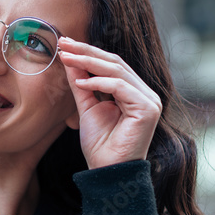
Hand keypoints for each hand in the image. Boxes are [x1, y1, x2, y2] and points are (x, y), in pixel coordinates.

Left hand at [57, 36, 161, 168]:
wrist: (107, 171)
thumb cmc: (99, 144)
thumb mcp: (86, 107)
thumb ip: (80, 84)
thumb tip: (69, 60)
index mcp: (133, 92)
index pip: (111, 64)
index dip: (88, 52)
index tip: (64, 44)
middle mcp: (145, 93)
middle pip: (115, 62)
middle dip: (87, 51)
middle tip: (64, 43)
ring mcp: (149, 100)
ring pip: (118, 71)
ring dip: (89, 62)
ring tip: (67, 58)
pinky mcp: (148, 109)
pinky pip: (121, 87)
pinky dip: (99, 82)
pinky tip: (81, 82)